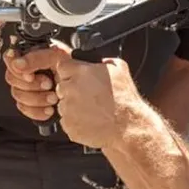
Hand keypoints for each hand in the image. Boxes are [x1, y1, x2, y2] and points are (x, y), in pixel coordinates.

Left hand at [6, 43, 138, 148]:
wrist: (128, 127)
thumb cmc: (125, 101)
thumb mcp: (120, 69)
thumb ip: (103, 61)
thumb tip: (98, 60)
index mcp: (82, 72)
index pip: (62, 65)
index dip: (70, 71)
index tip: (77, 76)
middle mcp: (71, 89)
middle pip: (60, 85)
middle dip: (71, 89)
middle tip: (88, 95)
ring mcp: (67, 108)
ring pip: (62, 104)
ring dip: (73, 105)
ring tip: (92, 109)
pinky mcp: (68, 125)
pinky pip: (66, 120)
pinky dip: (75, 120)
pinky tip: (90, 119)